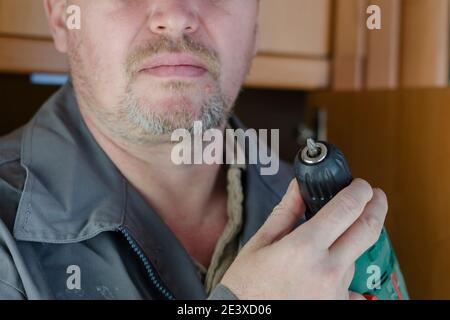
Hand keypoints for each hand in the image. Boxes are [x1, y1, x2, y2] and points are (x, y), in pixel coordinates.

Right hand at [221, 178, 387, 298]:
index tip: (361, 185)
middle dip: (376, 207)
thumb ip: (285, 213)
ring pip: (355, 257)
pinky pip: (352, 285)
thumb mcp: (259, 244)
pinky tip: (328, 270)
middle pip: (367, 230)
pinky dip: (343, 272)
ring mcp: (337, 292)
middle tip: (376, 197)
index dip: (359, 191)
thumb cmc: (246, 285)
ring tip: (326, 243)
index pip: (346, 209)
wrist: (246, 318)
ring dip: (349, 244)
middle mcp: (327, 270)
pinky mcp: (339, 305)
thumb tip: (299, 187)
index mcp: (304, 248)